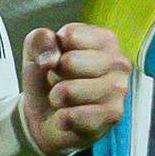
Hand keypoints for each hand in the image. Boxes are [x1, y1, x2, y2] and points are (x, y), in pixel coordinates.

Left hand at [21, 22, 130, 155]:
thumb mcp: (35, 52)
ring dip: (57, 98)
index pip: (70, 36)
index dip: (53, 51)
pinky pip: (72, 116)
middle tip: (61, 83)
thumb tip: (51, 58)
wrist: (46, 119)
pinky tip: (70, 117)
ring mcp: (119, 89)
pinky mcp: (113, 115)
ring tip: (64, 100)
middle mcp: (118, 61)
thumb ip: (39, 40)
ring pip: (69, 91)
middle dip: (54, 76)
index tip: (58, 61)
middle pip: (70, 62)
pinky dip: (62, 119)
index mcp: (104, 39)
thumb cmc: (48, 80)